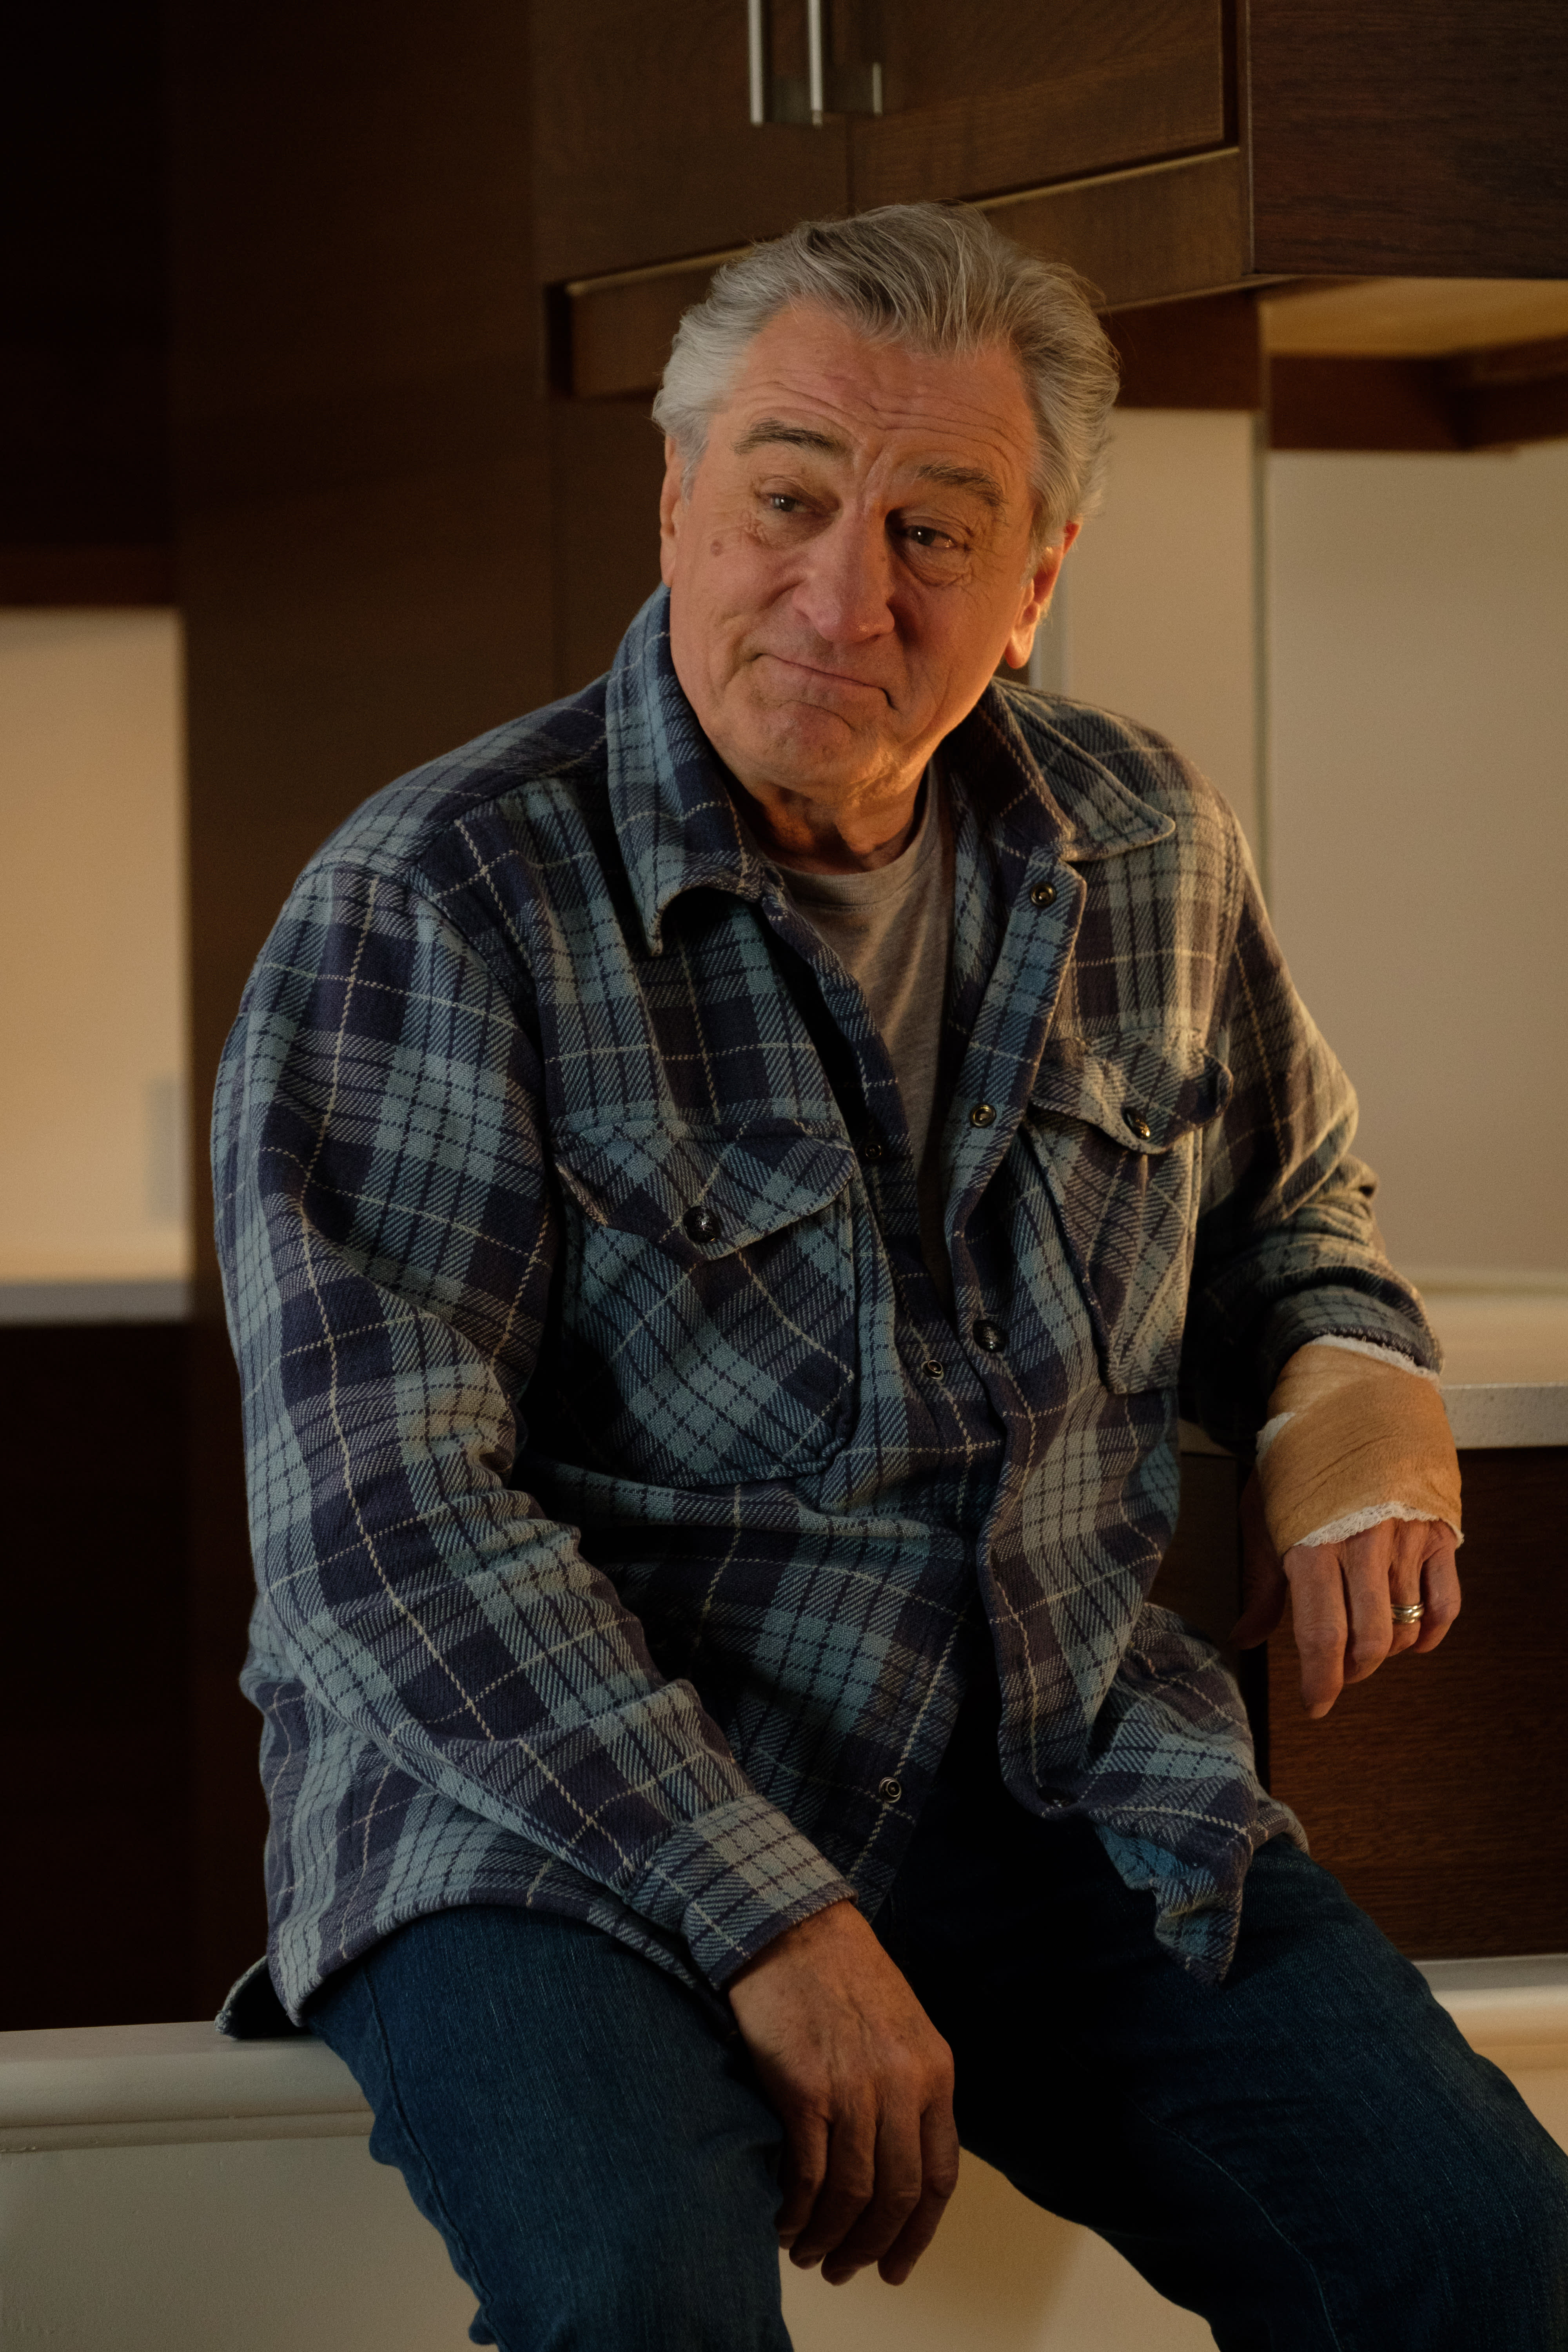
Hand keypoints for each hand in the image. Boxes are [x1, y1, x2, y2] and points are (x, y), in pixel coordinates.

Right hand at [726, 1898, 958, 2286]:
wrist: (791, 1926)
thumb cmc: (843, 1974)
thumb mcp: (903, 2027)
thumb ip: (910, 2089)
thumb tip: (896, 2162)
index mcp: (935, 2072)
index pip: (940, 2177)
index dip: (919, 2232)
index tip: (898, 2264)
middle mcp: (902, 2085)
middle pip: (899, 2195)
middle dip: (873, 2245)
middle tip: (848, 2268)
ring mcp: (854, 2088)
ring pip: (853, 2194)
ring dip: (831, 2237)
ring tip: (811, 2254)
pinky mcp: (804, 2088)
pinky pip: (809, 2174)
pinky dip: (798, 2211)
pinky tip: (785, 2222)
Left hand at [1231, 1470, 1460, 1715]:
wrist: (1351, 1399)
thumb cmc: (1300, 1459)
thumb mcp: (1264, 1516)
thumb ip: (1262, 1585)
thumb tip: (1243, 1640)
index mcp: (1312, 1547)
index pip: (1322, 1636)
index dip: (1321, 1681)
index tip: (1316, 1705)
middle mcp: (1363, 1547)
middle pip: (1369, 1641)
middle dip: (1352, 1670)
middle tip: (1337, 1671)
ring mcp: (1406, 1540)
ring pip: (1405, 1626)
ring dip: (1385, 1649)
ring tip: (1365, 1643)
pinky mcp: (1438, 1532)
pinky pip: (1445, 1602)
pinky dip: (1432, 1630)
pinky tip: (1415, 1638)